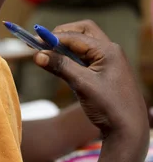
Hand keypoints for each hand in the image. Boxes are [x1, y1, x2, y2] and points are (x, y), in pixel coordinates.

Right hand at [33, 20, 148, 143]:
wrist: (128, 130)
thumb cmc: (109, 107)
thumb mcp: (82, 85)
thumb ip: (61, 67)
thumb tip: (38, 55)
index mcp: (108, 50)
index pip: (76, 36)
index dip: (53, 38)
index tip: (34, 42)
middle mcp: (110, 51)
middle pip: (83, 31)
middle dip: (63, 34)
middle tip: (44, 43)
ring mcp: (109, 61)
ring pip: (84, 44)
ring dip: (67, 47)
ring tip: (49, 54)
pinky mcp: (105, 72)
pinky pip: (86, 58)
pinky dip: (72, 58)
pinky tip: (61, 66)